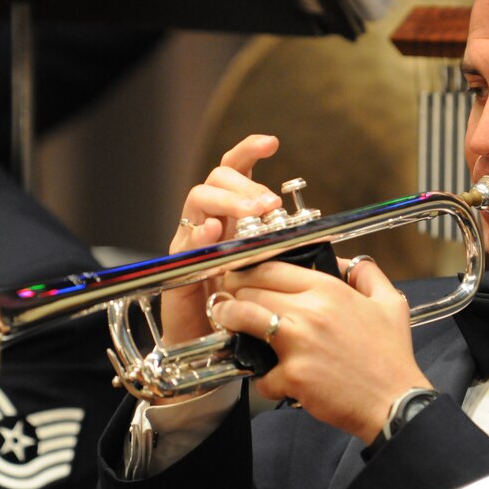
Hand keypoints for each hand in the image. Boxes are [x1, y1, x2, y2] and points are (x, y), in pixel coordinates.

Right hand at [160, 135, 282, 345]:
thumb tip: (310, 224)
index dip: (250, 151)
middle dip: (245, 183)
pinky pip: (184, 240)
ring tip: (253, 212)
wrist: (212, 345)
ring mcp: (192, 241)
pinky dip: (200, 232)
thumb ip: (281, 243)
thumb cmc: (244, 306)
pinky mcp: (178, 266)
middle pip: (218, 178)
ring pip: (199, 199)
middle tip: (268, 202)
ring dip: (228, 201)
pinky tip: (215, 232)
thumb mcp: (269, 267)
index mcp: (234, 215)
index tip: (271, 143)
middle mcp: (211, 221)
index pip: (236, 170)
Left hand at [212, 257, 430, 442]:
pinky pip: (260, 372)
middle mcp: (310, 312)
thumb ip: (366, 274)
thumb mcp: (390, 303)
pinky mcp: (292, 376)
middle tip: (229, 298)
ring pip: (243, 318)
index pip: (272, 267)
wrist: (395, 402)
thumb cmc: (391, 357)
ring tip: (225, 321)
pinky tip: (273, 379)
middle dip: (234, 292)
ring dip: (229, 318)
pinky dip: (263, 377)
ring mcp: (298, 344)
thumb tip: (344, 261)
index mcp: (329, 290)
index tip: (240, 275)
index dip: (249, 270)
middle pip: (252, 290)